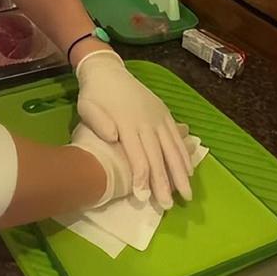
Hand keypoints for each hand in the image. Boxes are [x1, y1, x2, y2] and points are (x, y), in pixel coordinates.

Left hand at [76, 50, 192, 208]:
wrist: (106, 70)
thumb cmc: (94, 94)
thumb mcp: (87, 107)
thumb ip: (98, 122)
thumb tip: (112, 138)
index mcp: (126, 122)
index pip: (137, 155)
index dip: (142, 176)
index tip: (145, 197)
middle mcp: (146, 121)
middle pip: (157, 155)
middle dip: (164, 182)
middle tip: (169, 205)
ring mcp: (157, 116)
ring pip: (172, 147)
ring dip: (180, 172)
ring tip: (186, 194)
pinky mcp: (164, 112)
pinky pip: (177, 136)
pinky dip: (185, 154)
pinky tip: (190, 170)